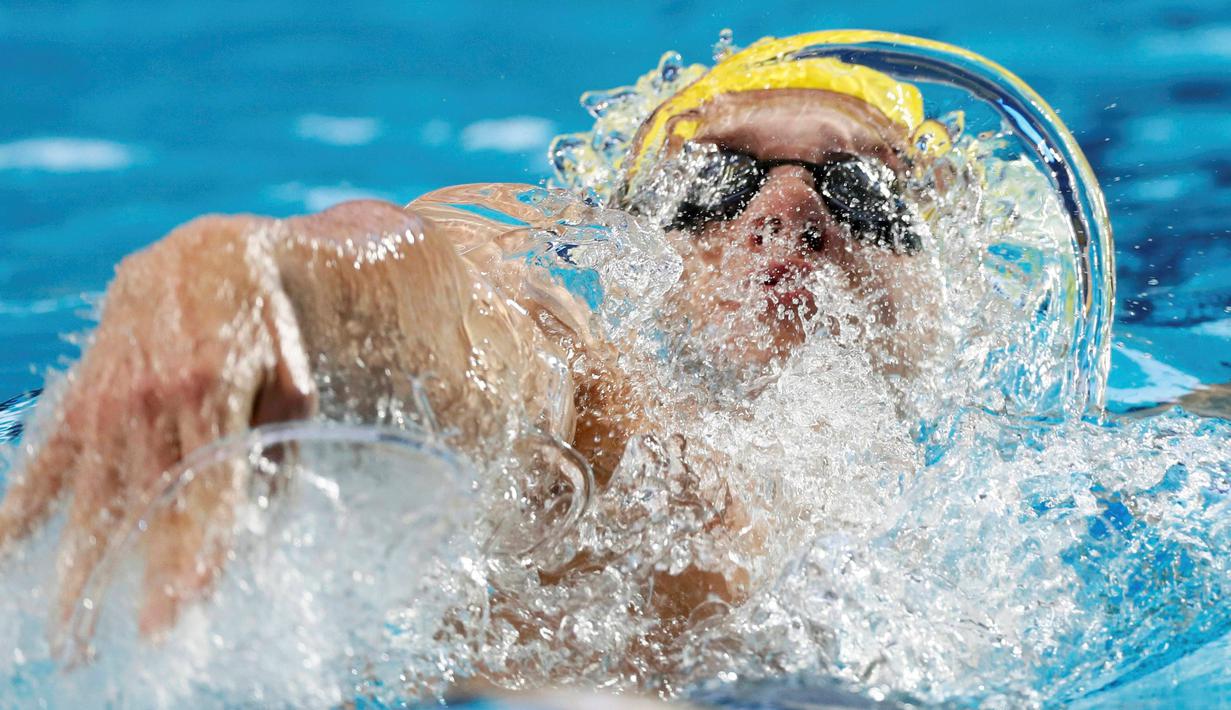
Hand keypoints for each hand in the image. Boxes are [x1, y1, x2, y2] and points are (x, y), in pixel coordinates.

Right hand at [0, 213, 314, 643]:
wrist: (205, 258)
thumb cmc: (264, 328)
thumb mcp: (292, 380)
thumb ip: (278, 447)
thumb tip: (264, 524)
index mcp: (214, 397)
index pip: (206, 493)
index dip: (196, 553)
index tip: (184, 608)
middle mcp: (154, 403)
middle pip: (150, 509)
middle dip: (148, 578)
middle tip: (146, 637)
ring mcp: (109, 402)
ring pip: (92, 499)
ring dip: (80, 570)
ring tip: (69, 633)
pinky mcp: (80, 396)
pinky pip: (45, 460)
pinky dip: (21, 510)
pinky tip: (4, 555)